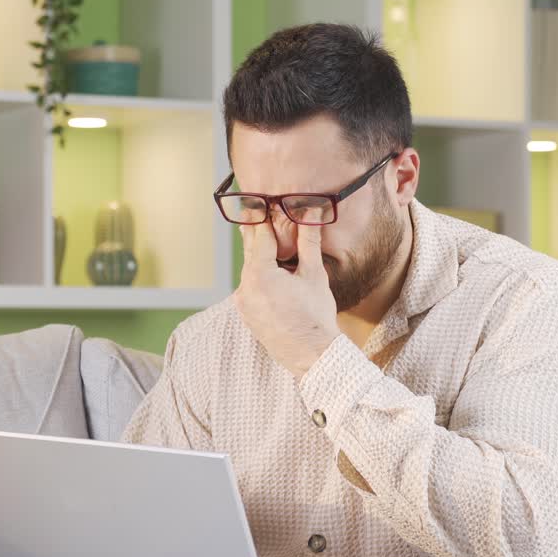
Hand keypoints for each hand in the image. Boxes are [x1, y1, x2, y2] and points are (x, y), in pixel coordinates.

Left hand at [234, 220, 341, 379]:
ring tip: (267, 240)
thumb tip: (311, 212)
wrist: (311, 356)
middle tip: (252, 210)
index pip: (260, 237)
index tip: (260, 200)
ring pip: (250, 270)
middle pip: (250, 252)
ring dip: (259, 256)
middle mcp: (245, 288)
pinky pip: (250, 287)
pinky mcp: (245, 314)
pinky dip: (258, 276)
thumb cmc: (315, 316)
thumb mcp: (313, 274)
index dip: (263, 217)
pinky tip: (270, 272)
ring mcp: (242, 303)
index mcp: (260, 274)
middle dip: (256, 233)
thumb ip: (308, 241)